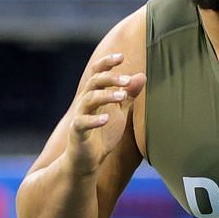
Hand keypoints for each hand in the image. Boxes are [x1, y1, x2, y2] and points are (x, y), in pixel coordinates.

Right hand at [68, 52, 144, 172]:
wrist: (86, 160)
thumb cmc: (102, 135)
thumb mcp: (119, 112)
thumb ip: (128, 95)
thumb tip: (142, 76)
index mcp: (95, 95)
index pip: (98, 73)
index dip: (107, 63)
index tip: (121, 57)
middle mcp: (85, 102)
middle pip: (94, 82)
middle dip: (110, 78)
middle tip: (127, 80)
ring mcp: (80, 116)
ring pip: (88, 99)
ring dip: (105, 96)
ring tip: (121, 96)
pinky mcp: (77, 132)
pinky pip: (82, 122)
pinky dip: (94, 120)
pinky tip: (106, 119)